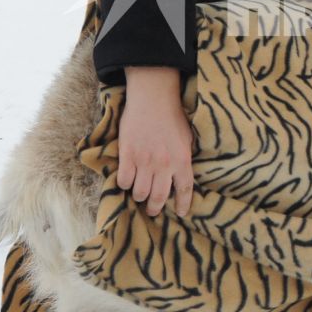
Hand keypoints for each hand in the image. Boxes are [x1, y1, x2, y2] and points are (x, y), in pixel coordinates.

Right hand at [117, 67, 194, 217]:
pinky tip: (127, 181)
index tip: (181, 213)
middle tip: (153, 210)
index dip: (183, 205)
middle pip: (159, 197)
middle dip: (155, 208)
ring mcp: (145, 160)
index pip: (185, 190)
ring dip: (139, 196)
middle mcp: (164, 164)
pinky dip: (125, 184)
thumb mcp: (187, 139)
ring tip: (139, 195)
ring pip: (140, 192)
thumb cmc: (172, 117)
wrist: (153, 98)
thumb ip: (185, 159)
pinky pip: (124, 180)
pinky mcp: (128, 154)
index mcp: (182, 160)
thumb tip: (183, 176)